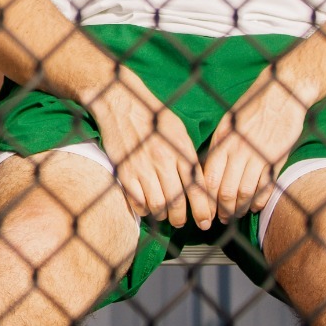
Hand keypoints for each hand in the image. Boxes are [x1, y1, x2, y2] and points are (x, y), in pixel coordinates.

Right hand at [85, 67, 209, 227]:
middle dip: (181, 218)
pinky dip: (143, 209)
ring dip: (162, 214)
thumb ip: (188, 155)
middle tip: (181, 222)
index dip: (203, 209)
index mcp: (181, 151)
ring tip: (163, 213)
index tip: (205, 222)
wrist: (120, 103)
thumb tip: (198, 181)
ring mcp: (143, 167)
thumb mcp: (178, 131)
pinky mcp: (124, 171)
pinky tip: (146, 206)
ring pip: (158, 204)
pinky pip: (137, 201)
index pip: (197, 188)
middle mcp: (163, 161)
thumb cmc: (152, 116)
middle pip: (177, 201)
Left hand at [198, 75, 311, 222]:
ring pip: (244, 192)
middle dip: (221, 209)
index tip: (205, 209)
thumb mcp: (228, 124)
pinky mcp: (276, 159)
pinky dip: (260, 201)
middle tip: (221, 219)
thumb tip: (207, 169)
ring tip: (237, 215)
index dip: (205, 199)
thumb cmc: (252, 107)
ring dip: (240, 208)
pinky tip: (256, 207)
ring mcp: (257, 155)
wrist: (281, 93)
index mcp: (222, 141)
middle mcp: (237, 150)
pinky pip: (265, 187)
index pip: (208, 178)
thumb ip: (219, 146)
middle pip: (225, 190)